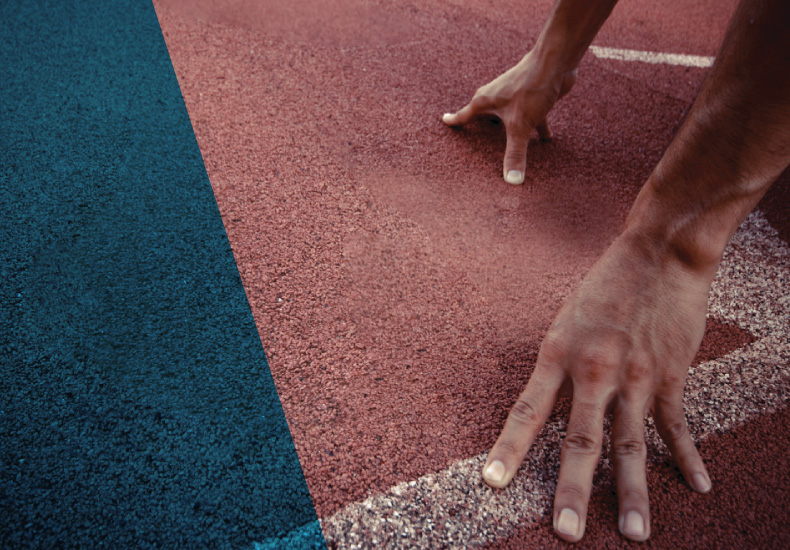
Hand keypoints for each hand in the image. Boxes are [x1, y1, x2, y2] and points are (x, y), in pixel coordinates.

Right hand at [442, 50, 575, 184]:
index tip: (444, 121)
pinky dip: (536, 128)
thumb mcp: (520, 126)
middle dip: (482, 128)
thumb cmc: (531, 87)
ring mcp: (515, 97)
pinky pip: (530, 117)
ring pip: (507, 117)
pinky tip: (546, 140)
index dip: (454, 121)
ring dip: (508, 129)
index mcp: (485, 102)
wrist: (556, 61)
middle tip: (476, 141)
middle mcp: (497, 98)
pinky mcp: (532, 97)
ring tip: (507, 144)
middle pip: (484, 116)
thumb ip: (515, 154)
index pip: (464, 115)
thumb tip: (512, 181)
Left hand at [482, 231, 713, 541]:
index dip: (509, 449)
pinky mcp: (670, 376)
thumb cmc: (604, 286)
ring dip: (632, 492)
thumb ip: (560, 370)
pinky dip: (686, 459)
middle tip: (566, 533)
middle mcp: (594, 370)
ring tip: (633, 533)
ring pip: (631, 444)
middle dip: (573, 489)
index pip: (527, 411)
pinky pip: (677, 426)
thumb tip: (551, 414)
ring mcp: (635, 376)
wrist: (659, 253)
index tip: (491, 483)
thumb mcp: (566, 321)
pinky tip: (698, 487)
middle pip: (581, 440)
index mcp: (558, 354)